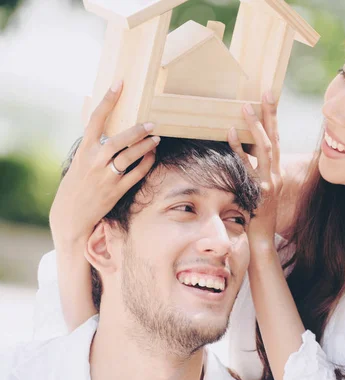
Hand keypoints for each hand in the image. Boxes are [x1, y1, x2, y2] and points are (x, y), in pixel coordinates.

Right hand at [49, 82, 159, 246]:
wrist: (71, 215)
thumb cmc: (75, 183)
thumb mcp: (79, 159)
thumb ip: (89, 136)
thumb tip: (87, 101)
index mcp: (84, 150)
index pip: (95, 118)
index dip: (108, 99)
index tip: (119, 83)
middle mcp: (94, 161)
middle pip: (120, 139)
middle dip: (138, 130)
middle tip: (152, 123)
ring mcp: (106, 176)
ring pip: (131, 156)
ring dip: (147, 146)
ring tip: (156, 138)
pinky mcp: (117, 190)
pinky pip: (137, 173)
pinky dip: (147, 162)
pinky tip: (152, 155)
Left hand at [228, 91, 281, 246]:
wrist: (261, 240)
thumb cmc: (256, 216)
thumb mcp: (260, 193)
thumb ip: (256, 174)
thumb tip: (243, 155)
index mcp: (277, 173)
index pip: (276, 140)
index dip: (274, 120)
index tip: (270, 100)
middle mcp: (276, 174)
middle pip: (275, 138)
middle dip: (271, 114)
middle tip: (266, 92)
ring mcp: (269, 182)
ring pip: (264, 148)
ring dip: (255, 126)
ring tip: (246, 107)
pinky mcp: (259, 190)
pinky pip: (247, 165)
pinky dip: (239, 148)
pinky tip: (230, 133)